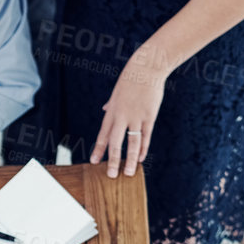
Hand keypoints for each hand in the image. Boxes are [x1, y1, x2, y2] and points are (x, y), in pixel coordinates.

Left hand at [90, 50, 167, 177]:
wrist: (147, 68)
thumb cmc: (131, 79)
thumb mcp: (116, 92)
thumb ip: (111, 104)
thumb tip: (105, 109)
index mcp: (112, 111)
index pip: (103, 135)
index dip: (98, 149)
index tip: (93, 162)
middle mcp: (122, 117)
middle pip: (115, 143)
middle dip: (112, 160)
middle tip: (111, 175)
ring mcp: (136, 117)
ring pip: (132, 143)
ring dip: (129, 160)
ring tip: (128, 173)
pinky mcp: (149, 116)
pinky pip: (145, 136)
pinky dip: (143, 148)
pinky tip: (140, 159)